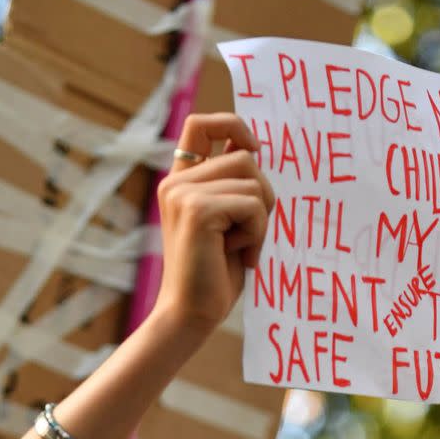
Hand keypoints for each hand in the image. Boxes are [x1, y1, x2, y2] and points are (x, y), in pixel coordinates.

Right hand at [154, 113, 273, 331]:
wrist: (191, 315)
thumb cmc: (214, 275)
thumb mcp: (227, 221)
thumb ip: (233, 186)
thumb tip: (255, 148)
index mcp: (181, 182)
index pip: (201, 124)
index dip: (232, 124)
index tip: (254, 149)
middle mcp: (177, 183)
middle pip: (244, 156)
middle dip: (262, 195)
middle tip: (251, 234)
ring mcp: (184, 194)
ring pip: (252, 179)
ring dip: (261, 218)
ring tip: (243, 248)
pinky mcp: (198, 210)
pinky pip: (252, 205)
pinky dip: (258, 233)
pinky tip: (242, 256)